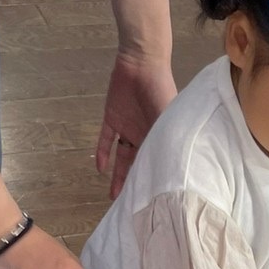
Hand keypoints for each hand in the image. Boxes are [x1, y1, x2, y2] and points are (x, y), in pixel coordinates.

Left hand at [95, 52, 176, 199]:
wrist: (142, 60)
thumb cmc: (160, 88)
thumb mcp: (167, 118)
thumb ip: (166, 141)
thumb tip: (168, 173)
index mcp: (159, 137)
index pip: (155, 164)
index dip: (152, 182)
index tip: (151, 203)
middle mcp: (144, 135)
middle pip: (138, 165)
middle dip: (135, 184)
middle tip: (131, 207)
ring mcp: (128, 127)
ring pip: (121, 157)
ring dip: (117, 176)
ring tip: (114, 197)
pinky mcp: (112, 117)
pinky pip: (106, 138)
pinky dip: (102, 152)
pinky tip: (99, 168)